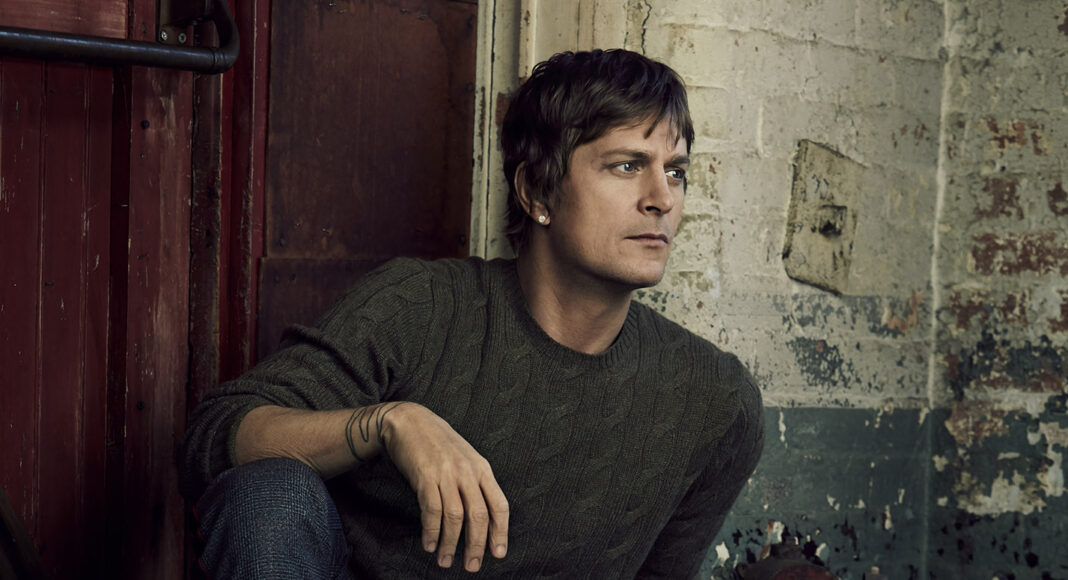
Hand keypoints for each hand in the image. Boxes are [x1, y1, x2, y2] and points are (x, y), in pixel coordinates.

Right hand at [380, 403, 508, 571]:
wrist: (410, 421)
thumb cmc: (438, 443)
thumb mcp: (465, 458)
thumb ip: (475, 483)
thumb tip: (482, 519)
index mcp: (482, 468)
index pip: (499, 505)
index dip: (500, 532)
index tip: (498, 553)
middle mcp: (467, 471)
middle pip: (478, 515)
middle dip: (476, 545)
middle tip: (472, 565)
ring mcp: (446, 473)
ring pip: (454, 517)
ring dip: (450, 543)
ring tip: (445, 560)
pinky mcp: (425, 477)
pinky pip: (431, 510)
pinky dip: (432, 531)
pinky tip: (430, 544)